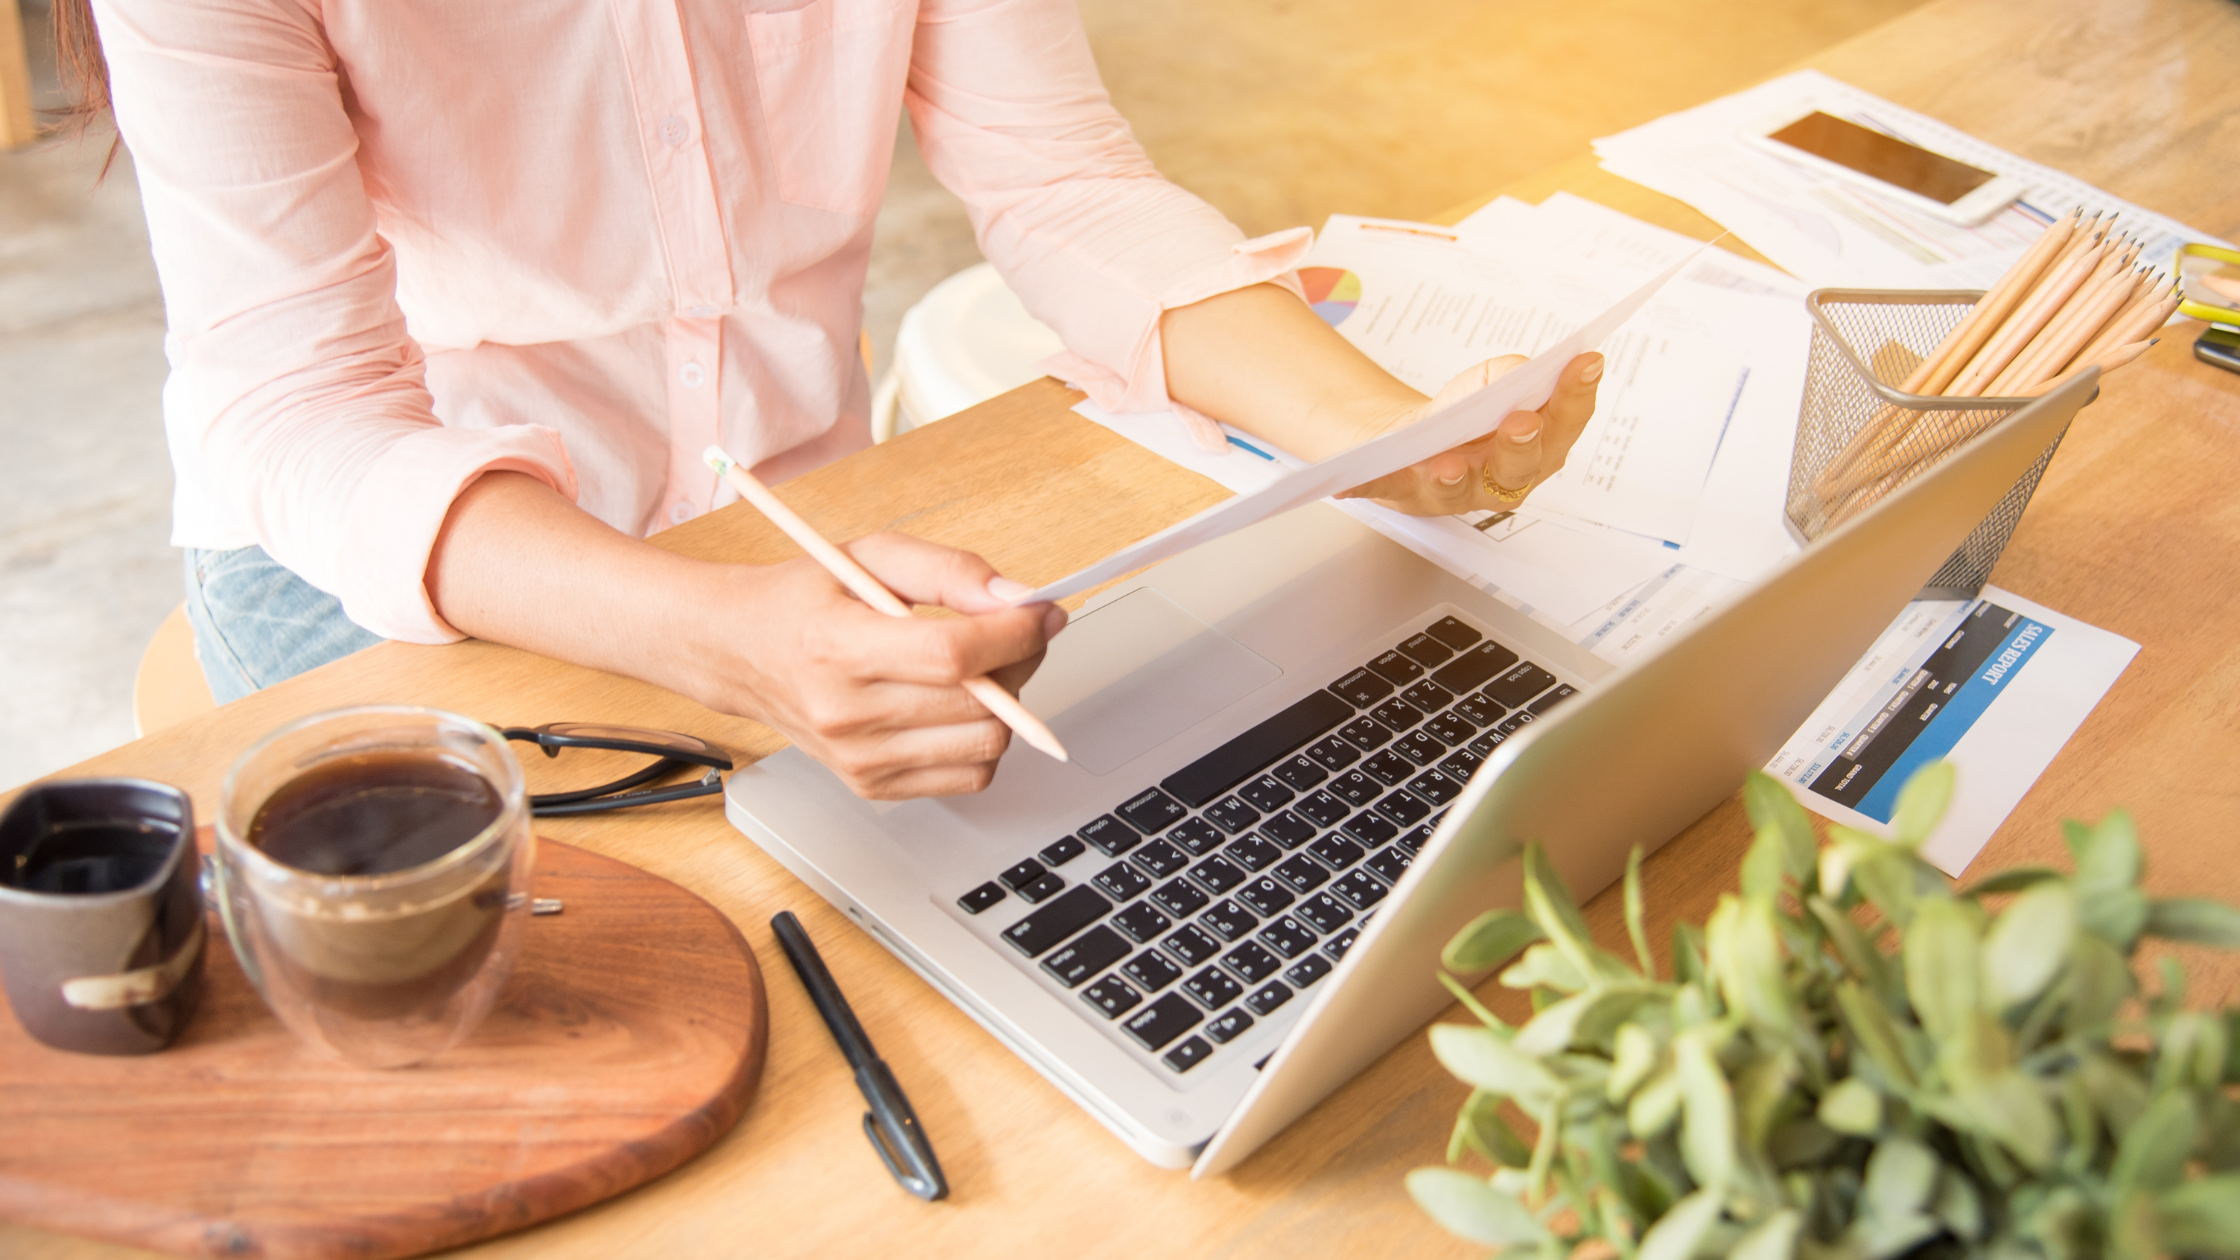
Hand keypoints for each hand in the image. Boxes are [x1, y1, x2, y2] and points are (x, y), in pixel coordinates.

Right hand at [682, 532, 1065, 798]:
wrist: (739, 653)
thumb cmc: (801, 601)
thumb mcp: (870, 556)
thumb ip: (948, 571)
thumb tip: (1015, 598)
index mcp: (838, 648)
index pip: (951, 656)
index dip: (1015, 634)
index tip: (1042, 614)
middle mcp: (846, 714)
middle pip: (978, 707)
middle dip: (1019, 663)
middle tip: (1013, 634)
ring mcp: (859, 759)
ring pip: (984, 747)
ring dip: (1005, 706)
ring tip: (980, 671)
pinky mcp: (871, 785)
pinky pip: (966, 777)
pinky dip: (979, 742)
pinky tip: (955, 708)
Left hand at [1333, 352, 1603, 515]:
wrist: (1405, 446)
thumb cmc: (1460, 417)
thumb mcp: (1486, 386)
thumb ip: (1509, 378)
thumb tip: (1522, 372)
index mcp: (1535, 451)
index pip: (1564, 426)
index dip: (1577, 397)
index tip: (1585, 363)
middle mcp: (1499, 480)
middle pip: (1519, 469)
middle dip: (1522, 445)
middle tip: (1521, 421)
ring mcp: (1451, 492)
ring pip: (1457, 489)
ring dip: (1454, 476)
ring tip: (1448, 462)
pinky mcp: (1403, 493)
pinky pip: (1385, 490)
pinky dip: (1367, 487)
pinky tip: (1348, 485)